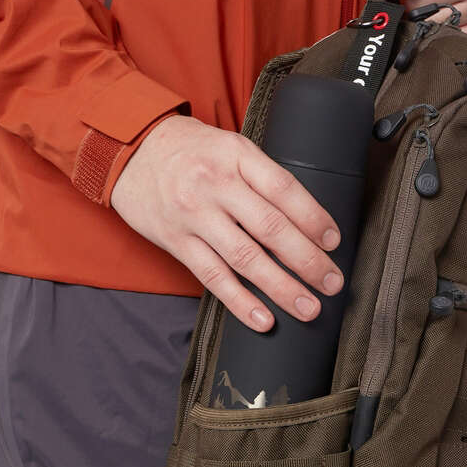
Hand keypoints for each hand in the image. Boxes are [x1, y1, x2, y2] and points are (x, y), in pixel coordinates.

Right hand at [111, 115, 343, 330]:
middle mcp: (216, 185)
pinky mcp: (176, 241)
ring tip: (309, 308)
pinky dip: (240, 302)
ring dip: (282, 288)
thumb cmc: (191, 150)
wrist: (132, 150)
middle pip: (270, 228)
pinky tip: (264, 320)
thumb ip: (263, 176)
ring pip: (245, 258)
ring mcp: (194, 215)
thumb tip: (308, 219)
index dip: (314, 218)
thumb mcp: (230, 146)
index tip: (334, 241)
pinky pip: (212, 277)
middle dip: (308, 260)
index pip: (284, 189)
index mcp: (237, 156)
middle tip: (333, 283)